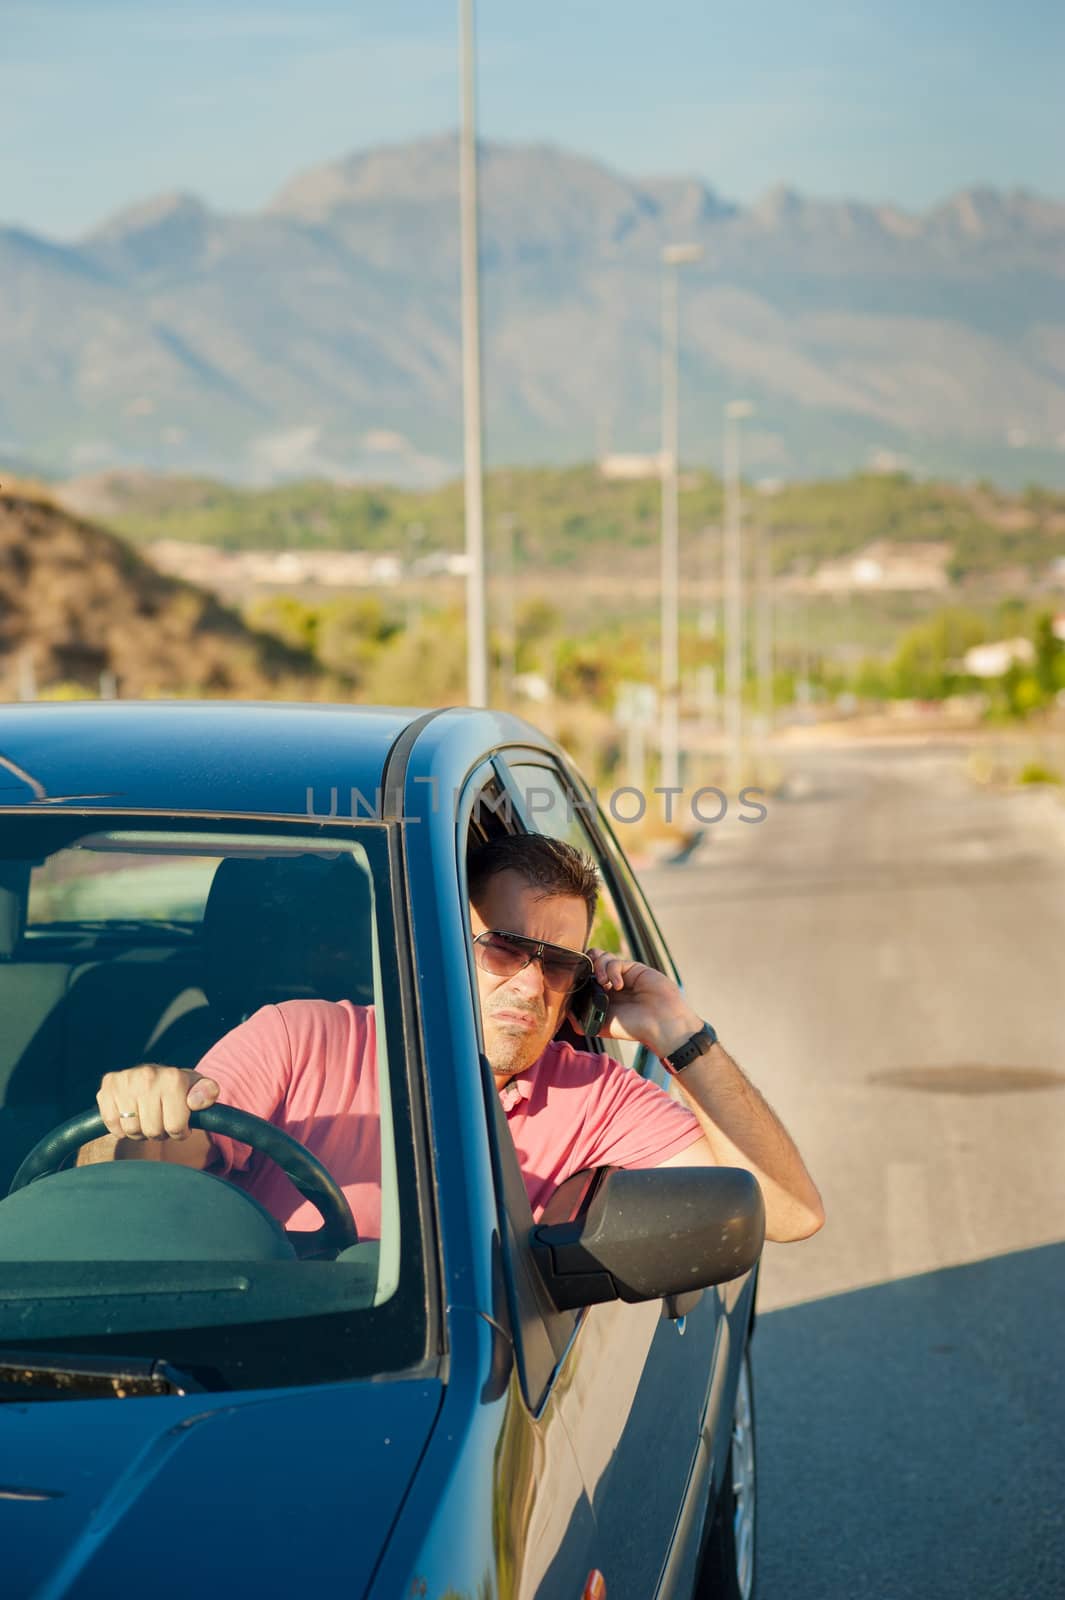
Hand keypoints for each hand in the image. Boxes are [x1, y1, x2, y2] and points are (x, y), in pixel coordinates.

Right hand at [97, 1064, 219, 1141]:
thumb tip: (196, 1101)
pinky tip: (129, 1115)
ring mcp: (125, 1080)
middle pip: (152, 1131)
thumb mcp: (200, 1089)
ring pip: (131, 1130)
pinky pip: (112, 1124)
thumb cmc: (181, 1089)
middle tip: (161, 1120)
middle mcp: (148, 1075)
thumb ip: (207, 1093)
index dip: (179, 1132)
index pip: (175, 1127)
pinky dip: (120, 1127)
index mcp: (173, 1078)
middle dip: (159, 1132)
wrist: (156, 1076)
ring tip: (146, 1117)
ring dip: (139, 1131)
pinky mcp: (108, 1086)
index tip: (179, 1123)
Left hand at [586, 948, 702, 1056]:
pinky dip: (612, 970)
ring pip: (601, 957)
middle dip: (586, 965)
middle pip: (590, 963)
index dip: (578, 975)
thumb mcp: (601, 1027)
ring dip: (598, 966)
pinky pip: (615, 961)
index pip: (584, 978)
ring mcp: (622, 975)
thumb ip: (581, 1021)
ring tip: (604, 983)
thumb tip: (565, 1012)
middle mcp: (610, 985)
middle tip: (588, 976)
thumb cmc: (633, 1028)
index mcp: (601, 997)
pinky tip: (618, 985)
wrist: (660, 1024)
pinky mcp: (634, 968)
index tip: (576, 982)